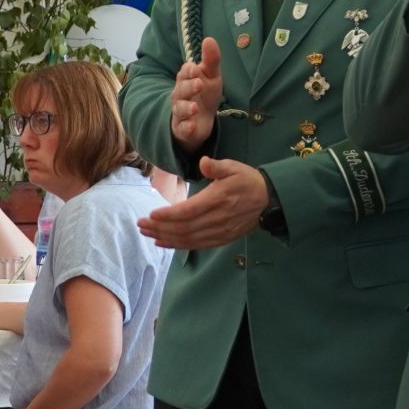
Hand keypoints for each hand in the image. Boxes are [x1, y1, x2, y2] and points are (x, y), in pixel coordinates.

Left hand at [138, 158, 270, 249]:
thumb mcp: (234, 167)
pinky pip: (196, 245)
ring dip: (164, 237)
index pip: (188, 211)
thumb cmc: (247, 180)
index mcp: (218, 199)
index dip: (167, 215)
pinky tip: (162, 242)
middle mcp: (217, 219)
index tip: (151, 214)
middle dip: (159, 227)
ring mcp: (219, 231)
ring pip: (187, 239)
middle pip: (183, 228)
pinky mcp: (221, 239)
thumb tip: (203, 162)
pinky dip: (177, 245)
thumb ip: (217, 166)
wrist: (268, 199)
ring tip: (146, 233)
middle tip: (140, 224)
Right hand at [171, 37, 224, 152]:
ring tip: (194, 107)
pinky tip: (191, 126)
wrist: (202, 120)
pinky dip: (185, 128)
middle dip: (189, 87)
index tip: (195, 68)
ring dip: (186, 108)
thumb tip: (209, 39)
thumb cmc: (205, 94)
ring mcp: (180, 112)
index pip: (185, 73)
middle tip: (199, 84)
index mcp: (187, 80)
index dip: (189, 71)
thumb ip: (211, 60)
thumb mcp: (211, 76)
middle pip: (181, 90)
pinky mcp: (183, 129)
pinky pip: (182, 128)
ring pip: (179, 109)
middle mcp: (180, 95)